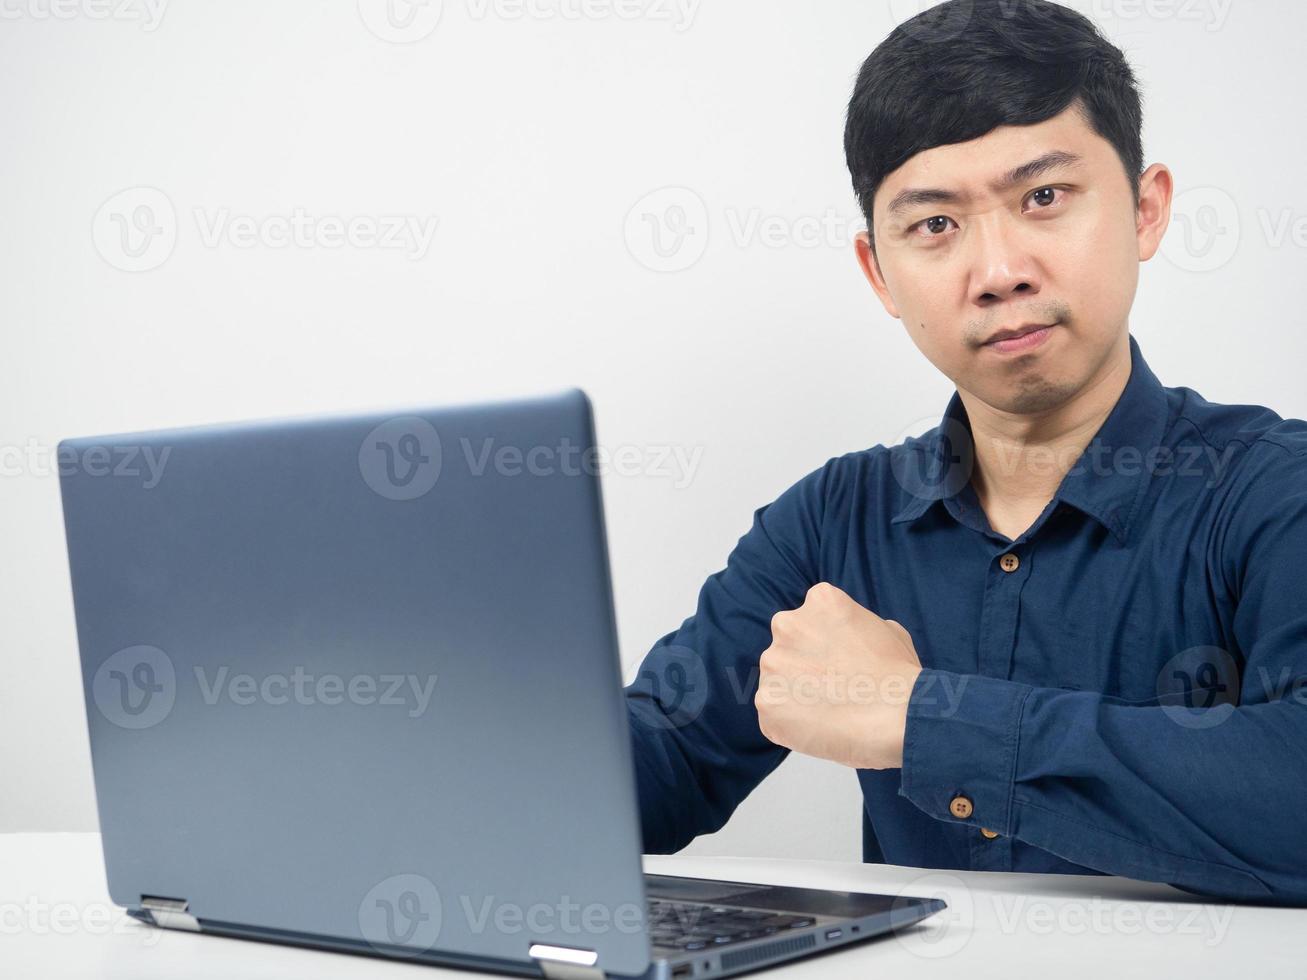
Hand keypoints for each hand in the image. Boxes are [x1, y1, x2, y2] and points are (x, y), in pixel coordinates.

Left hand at [754, 582, 922, 769]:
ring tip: (830, 712)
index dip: (824, 645)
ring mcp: (773, 663)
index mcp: (819, 601)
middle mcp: (788, 625)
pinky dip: (791, 726)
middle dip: (803, 667)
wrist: (897, 716)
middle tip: (832, 690)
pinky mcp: (766, 701)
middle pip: (787, 648)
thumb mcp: (890, 630)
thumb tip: (853, 636)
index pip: (810, 619)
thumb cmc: (900, 676)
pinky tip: (821, 728)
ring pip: (777, 682)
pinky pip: (774, 715)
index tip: (840, 664)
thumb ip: (860, 627)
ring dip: (796, 696)